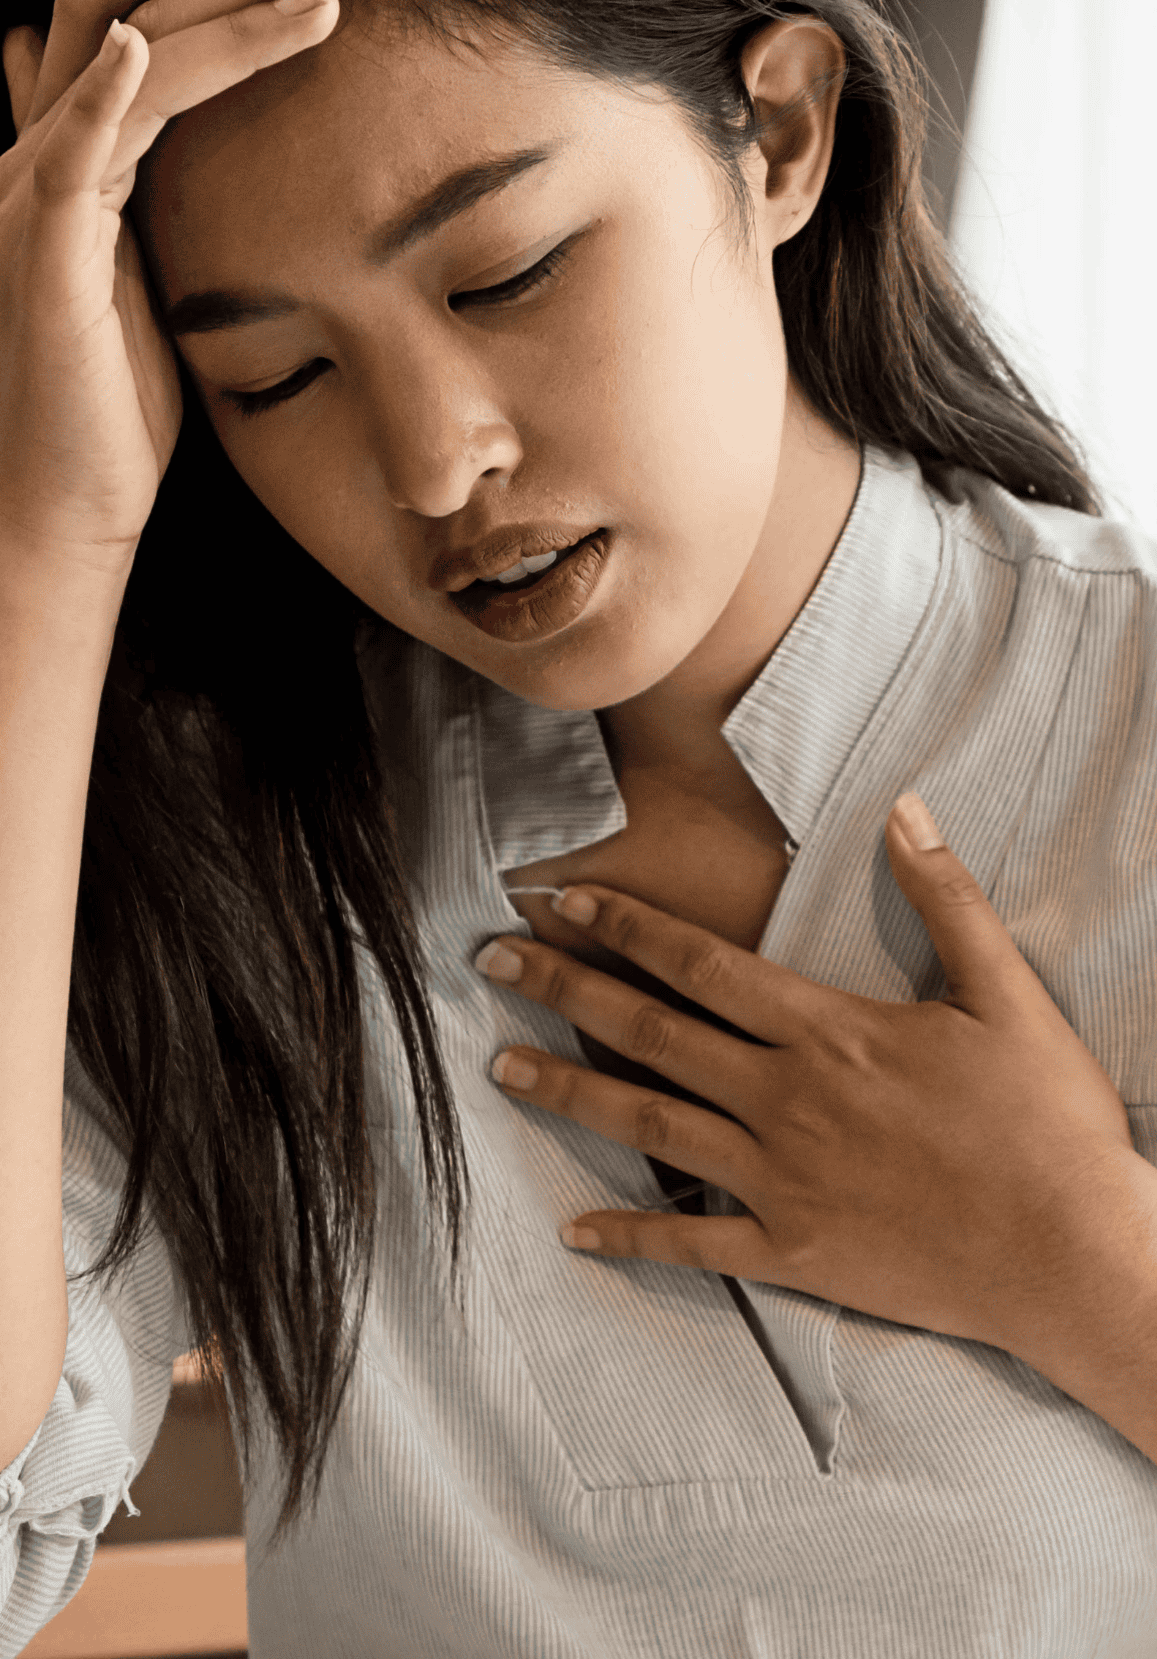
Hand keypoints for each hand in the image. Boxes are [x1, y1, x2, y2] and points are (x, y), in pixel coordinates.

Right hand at [0, 0, 356, 571]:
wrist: (58, 505)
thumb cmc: (111, 409)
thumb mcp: (152, 281)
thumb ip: (162, 206)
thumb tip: (215, 162)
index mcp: (78, 159)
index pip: (139, 23)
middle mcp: (44, 157)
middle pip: (136, 10)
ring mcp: (31, 196)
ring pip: (127, 64)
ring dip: (226, 15)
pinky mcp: (36, 253)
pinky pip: (66, 155)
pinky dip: (100, 93)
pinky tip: (149, 47)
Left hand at [476, 795, 1135, 1361]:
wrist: (1072, 1256)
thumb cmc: (1047, 1123)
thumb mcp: (1006, 994)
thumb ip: (947, 898)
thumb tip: (904, 809)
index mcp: (828, 1032)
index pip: (702, 963)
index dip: (626, 926)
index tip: (564, 898)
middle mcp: (785, 1100)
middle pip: (652, 1032)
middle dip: (565, 989)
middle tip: (493, 960)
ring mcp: (781, 1181)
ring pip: (650, 1127)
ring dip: (570, 1094)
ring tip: (501, 1069)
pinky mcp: (795, 1253)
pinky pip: (693, 1242)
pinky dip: (630, 1236)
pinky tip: (573, 1231)